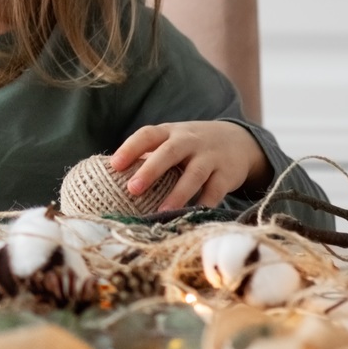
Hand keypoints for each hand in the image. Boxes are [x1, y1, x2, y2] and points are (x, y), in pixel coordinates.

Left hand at [110, 121, 266, 212]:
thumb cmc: (190, 146)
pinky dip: (205, 203)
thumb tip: (110, 176)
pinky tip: (193, 216)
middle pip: (169, 152)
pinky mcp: (227, 173)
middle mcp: (189, 141)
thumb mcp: (171, 141)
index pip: (147, 135)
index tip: (113, 165)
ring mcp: (210, 157)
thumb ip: (147, 155)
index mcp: (170, 132)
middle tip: (132, 189)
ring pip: (193, 174)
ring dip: (178, 193)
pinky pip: (215, 190)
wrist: (237, 140)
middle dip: (150, 170)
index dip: (130, 148)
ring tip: (162, 211)